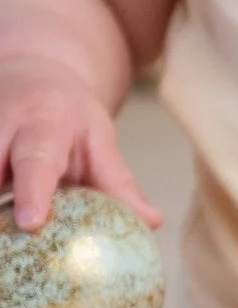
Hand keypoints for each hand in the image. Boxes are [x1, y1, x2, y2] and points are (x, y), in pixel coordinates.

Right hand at [0, 53, 159, 230]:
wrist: (35, 74)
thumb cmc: (72, 118)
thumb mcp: (99, 141)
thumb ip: (118, 182)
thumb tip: (153, 222)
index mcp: (43, 123)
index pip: (37, 159)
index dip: (33, 191)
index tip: (30, 221)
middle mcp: (1, 125)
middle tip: (12, 230)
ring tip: (7, 233)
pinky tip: (4, 230)